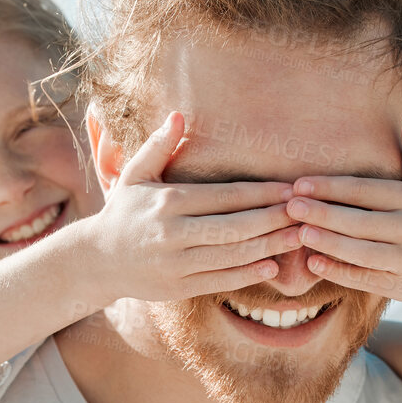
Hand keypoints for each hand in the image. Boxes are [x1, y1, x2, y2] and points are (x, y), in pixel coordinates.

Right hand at [78, 111, 300, 304]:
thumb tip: (179, 115)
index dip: (261, 193)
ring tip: (298, 237)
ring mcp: (175, 263)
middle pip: (234, 226)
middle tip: (304, 211)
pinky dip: (248, 274)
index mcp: (167, 201)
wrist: (96, 260)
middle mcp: (172, 232)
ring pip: (231, 255)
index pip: (225, 196)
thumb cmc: (123, 212)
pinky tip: (272, 265)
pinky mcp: (178, 288)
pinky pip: (220, 280)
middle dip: (273, 219)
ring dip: (269, 246)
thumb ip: (158, 146)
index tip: (290, 188)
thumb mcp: (134, 175)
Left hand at [285, 106, 401, 303]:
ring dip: (328, 243)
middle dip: (323, 213)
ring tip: (298, 232)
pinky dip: (340, 272)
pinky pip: (365, 278)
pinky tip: (314, 263)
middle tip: (290, 206)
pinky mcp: (400, 285)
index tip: (300, 183)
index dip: (332, 187)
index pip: (365, 191)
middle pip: (360, 221)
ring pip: (361, 251)